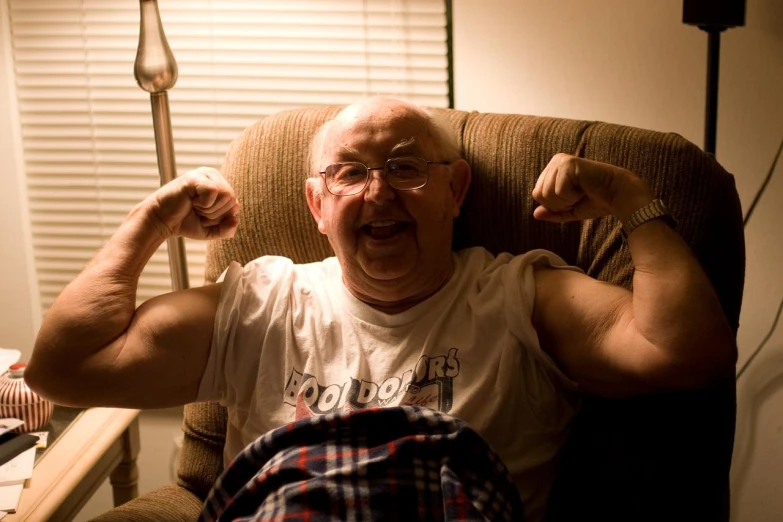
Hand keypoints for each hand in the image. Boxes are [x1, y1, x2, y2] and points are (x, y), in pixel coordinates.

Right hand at [146, 167, 239, 239]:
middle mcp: (213, 176)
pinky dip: (204, 203)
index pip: (235, 205)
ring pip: (226, 195)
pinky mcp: (195, 177)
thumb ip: (227, 229)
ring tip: (195, 206)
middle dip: (215, 214)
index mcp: (220, 185)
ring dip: (209, 209)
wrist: (161, 222)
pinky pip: (213, 191)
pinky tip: (191, 201)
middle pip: (232, 200)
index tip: (204, 216)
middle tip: (197, 211)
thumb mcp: (211, 230)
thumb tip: (236, 220)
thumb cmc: (185, 222)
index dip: (221, 218)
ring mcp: (204, 174)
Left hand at [532, 154, 653, 222]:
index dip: (555, 204)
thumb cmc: (596, 201)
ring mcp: (561, 161)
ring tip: (582, 191)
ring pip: (547, 193)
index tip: (574, 199)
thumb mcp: (570, 210)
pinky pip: (558, 191)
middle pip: (539, 194)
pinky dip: (572, 196)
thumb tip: (535, 214)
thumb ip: (552, 212)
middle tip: (578, 196)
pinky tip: (585, 188)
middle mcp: (555, 161)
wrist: (617, 196)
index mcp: (553, 169)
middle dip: (559, 203)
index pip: (537, 194)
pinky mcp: (569, 163)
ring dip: (566, 200)